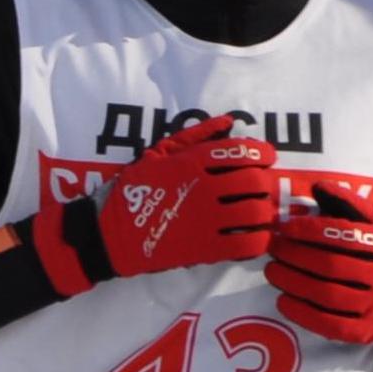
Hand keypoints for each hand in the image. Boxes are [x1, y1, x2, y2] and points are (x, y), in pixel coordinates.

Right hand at [31, 115, 278, 295]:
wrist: (105, 236)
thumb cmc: (129, 192)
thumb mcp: (155, 155)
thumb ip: (193, 136)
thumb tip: (228, 122)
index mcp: (191, 163)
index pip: (242, 151)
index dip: (263, 153)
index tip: (267, 159)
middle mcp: (202, 188)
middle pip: (255, 182)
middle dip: (266, 184)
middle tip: (263, 189)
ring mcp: (204, 220)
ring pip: (255, 212)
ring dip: (264, 212)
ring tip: (260, 213)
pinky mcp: (203, 249)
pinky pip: (247, 244)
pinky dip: (259, 240)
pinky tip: (255, 237)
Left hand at [268, 187, 372, 347]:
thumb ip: (353, 208)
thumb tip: (319, 186)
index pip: (348, 235)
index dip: (312, 230)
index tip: (286, 227)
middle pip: (332, 265)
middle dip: (295, 255)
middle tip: (273, 249)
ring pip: (327, 294)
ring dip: (292, 282)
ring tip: (272, 271)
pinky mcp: (365, 332)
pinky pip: (329, 324)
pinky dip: (301, 313)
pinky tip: (283, 300)